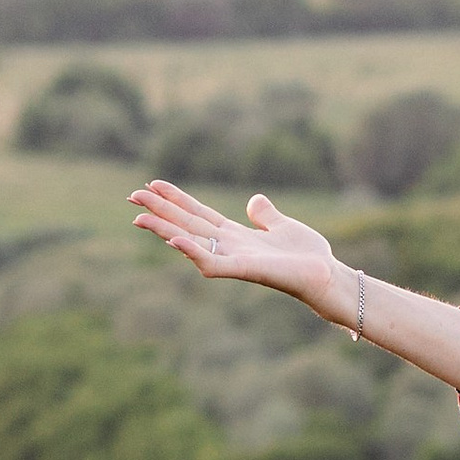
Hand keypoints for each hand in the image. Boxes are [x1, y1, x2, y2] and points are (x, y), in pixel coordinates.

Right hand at [130, 182, 337, 311]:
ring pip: (190, 243)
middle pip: (187, 225)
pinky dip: (193, 253)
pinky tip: (174, 240)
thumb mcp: (284, 226)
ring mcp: (234, 259)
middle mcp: (229, 247)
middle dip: (160, 211)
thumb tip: (254, 201)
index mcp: (236, 235)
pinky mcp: (244, 271)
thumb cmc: (309, 256)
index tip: (152, 183)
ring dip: (164, 230)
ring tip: (139, 217)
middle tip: (131, 196)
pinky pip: (212, 263)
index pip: (199, 214)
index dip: (176, 199)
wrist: (327, 275)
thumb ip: (266, 215)